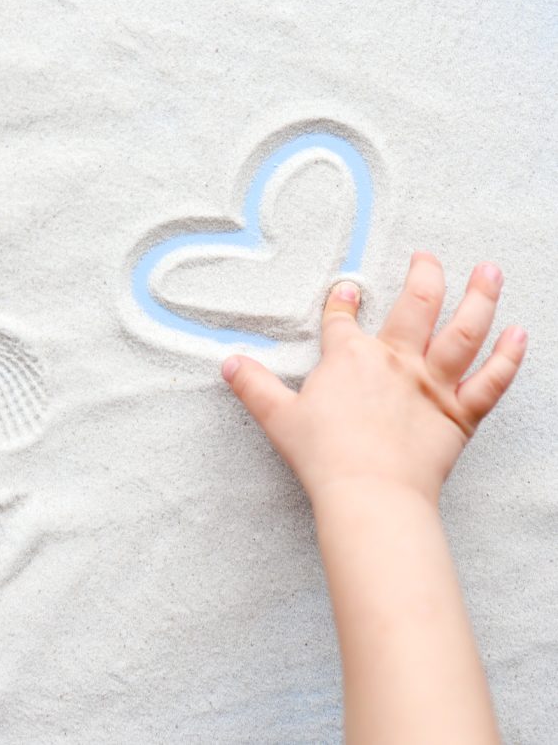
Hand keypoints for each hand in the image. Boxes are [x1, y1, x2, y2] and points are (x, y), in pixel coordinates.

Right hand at [222, 252, 526, 506]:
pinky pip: (491, 381)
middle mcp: (395, 359)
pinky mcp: (460, 413)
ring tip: (490, 272)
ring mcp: (432, 383)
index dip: (344, 300)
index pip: (343, 318)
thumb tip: (227, 363)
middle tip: (428, 257)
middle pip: (417, 303)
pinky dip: (509, 358)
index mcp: (350, 357)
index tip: (349, 290)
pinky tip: (520, 335)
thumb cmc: (323, 455)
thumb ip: (253, 385)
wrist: (368, 492)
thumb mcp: (278, 417)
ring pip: (464, 330)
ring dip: (480, 297)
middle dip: (424, 274)